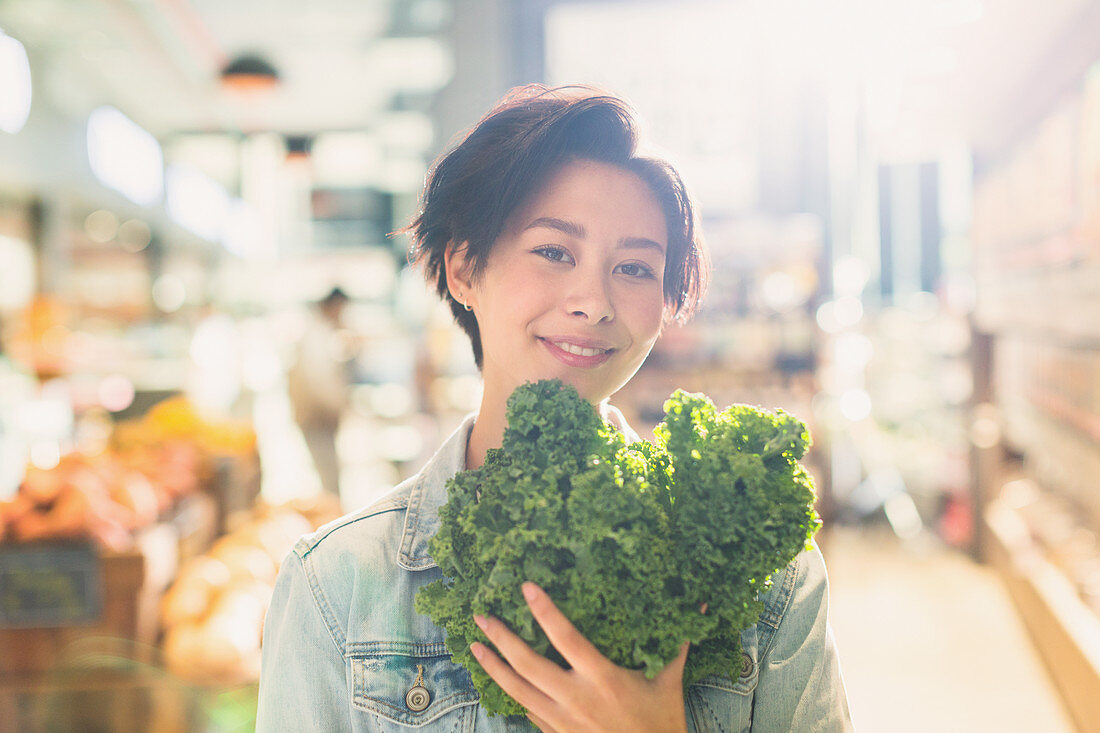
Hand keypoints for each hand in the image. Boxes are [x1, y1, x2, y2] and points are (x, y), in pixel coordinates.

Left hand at [470, 582, 689, 732]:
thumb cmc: (662, 724)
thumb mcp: (669, 682)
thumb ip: (676, 643)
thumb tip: (697, 604)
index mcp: (603, 679)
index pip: (566, 637)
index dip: (544, 611)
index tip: (525, 587)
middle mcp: (576, 698)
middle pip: (527, 663)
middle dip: (501, 637)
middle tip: (481, 615)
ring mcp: (561, 721)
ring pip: (516, 689)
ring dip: (492, 666)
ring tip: (474, 645)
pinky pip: (525, 710)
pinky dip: (507, 692)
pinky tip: (496, 678)